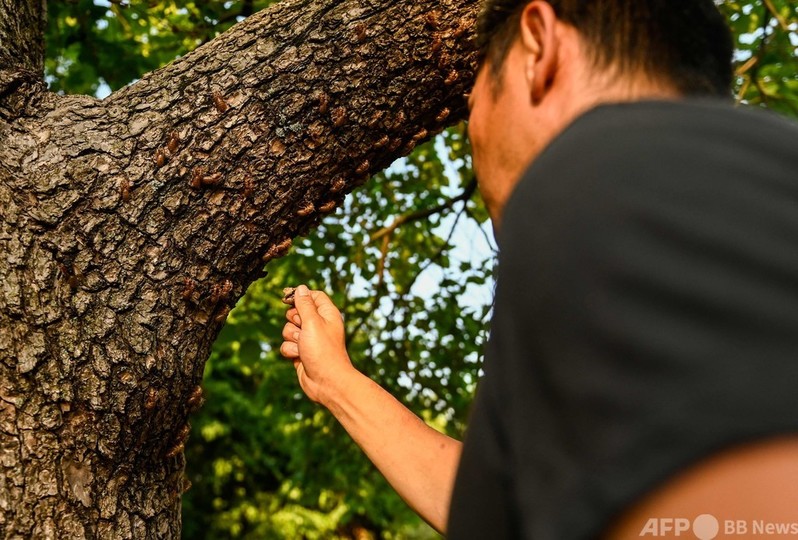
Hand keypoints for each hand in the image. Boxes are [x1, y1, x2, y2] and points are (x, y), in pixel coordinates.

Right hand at [280, 285, 355, 403]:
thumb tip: (300, 288)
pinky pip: (287, 344)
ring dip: (291, 337)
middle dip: (293, 320)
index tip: (287, 298)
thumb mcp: (313, 322)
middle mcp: (319, 325)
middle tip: (302, 328)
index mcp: (327, 314)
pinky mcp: (301, 352)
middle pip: (296, 311)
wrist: (326, 382)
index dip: (300, 295)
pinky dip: (290, 350)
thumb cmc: (323, 351)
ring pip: (288, 329)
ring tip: (303, 346)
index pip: (313, 296)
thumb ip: (304, 304)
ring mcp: (309, 339)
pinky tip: (299, 357)